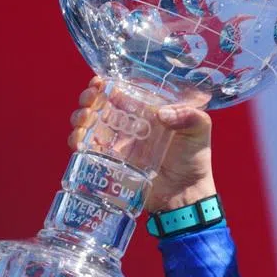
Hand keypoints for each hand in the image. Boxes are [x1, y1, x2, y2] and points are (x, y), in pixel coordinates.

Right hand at [68, 76, 216, 212]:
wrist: (186, 194)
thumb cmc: (194, 160)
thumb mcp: (199, 131)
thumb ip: (190, 116)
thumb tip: (161, 114)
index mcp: (146, 111)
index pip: (122, 91)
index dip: (106, 84)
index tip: (100, 82)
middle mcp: (128, 124)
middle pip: (99, 104)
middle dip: (89, 98)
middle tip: (90, 100)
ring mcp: (117, 143)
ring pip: (88, 124)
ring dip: (79, 117)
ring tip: (84, 119)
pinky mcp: (109, 162)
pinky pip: (86, 149)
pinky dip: (77, 141)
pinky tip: (79, 140)